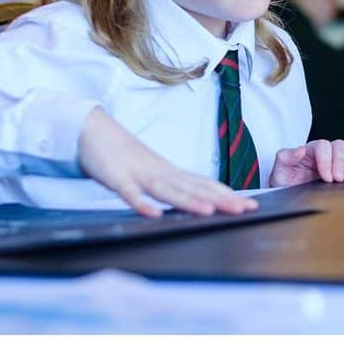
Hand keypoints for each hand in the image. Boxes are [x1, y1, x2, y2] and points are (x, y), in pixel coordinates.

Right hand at [77, 107, 256, 217]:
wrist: (93, 130)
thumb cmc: (124, 155)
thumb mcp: (152, 172)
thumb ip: (172, 186)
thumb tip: (197, 200)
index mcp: (171, 172)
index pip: (204, 185)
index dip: (227, 195)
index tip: (250, 205)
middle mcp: (161, 172)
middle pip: (193, 188)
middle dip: (219, 199)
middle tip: (243, 209)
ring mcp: (140, 174)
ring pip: (168, 190)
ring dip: (188, 201)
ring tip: (208, 211)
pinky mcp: (117, 177)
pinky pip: (130, 192)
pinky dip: (141, 203)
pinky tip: (152, 213)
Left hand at [269, 138, 343, 185]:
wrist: (292, 197)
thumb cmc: (286, 183)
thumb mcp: (279, 172)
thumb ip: (285, 158)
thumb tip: (300, 150)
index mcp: (311, 150)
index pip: (324, 146)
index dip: (327, 160)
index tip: (326, 177)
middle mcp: (328, 152)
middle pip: (341, 146)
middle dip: (341, 162)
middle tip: (337, 179)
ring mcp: (340, 160)